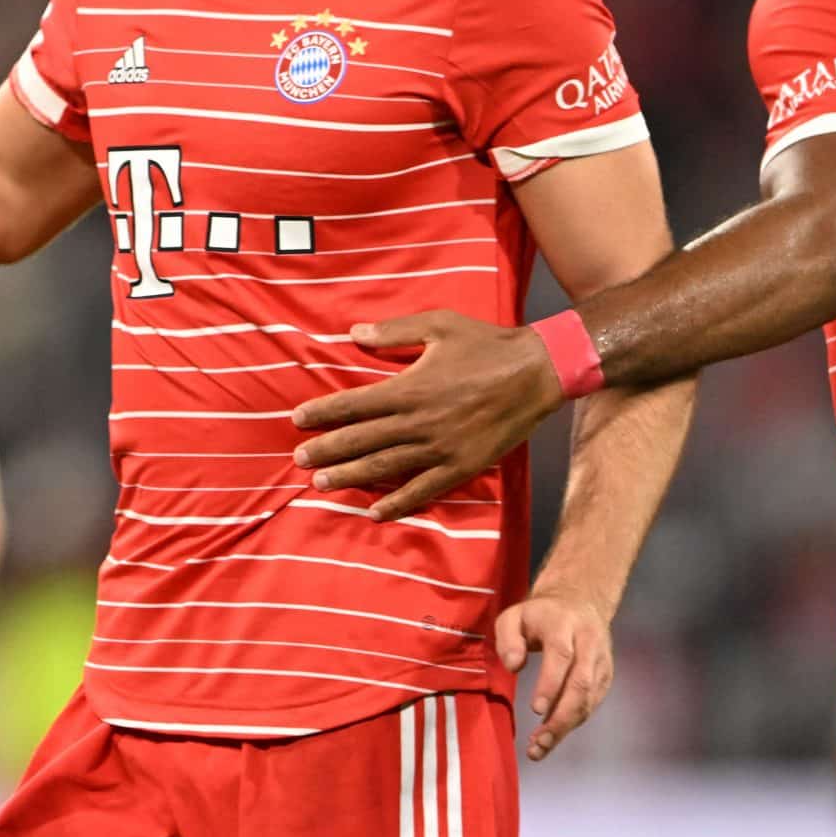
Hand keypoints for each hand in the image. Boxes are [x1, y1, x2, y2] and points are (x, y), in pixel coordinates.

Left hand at [289, 311, 562, 519]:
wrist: (538, 372)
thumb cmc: (486, 344)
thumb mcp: (438, 325)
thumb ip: (394, 331)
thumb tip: (353, 333)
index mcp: (408, 388)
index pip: (354, 404)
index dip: (323, 412)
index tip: (298, 419)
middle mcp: (419, 422)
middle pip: (362, 439)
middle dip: (327, 450)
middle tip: (299, 459)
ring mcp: (440, 448)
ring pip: (386, 467)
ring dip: (352, 477)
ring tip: (322, 484)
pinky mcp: (462, 466)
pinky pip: (424, 489)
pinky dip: (398, 503)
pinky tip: (375, 511)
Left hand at [495, 589, 614, 760]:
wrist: (581, 602)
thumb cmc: (539, 614)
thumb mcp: (514, 615)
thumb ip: (508, 638)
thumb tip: (513, 666)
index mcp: (564, 625)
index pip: (561, 656)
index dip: (550, 684)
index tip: (536, 709)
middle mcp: (588, 643)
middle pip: (581, 683)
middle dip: (561, 716)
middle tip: (538, 741)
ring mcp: (601, 661)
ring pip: (589, 698)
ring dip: (566, 725)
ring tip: (540, 747)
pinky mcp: (606, 676)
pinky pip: (592, 703)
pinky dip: (574, 721)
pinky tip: (553, 734)